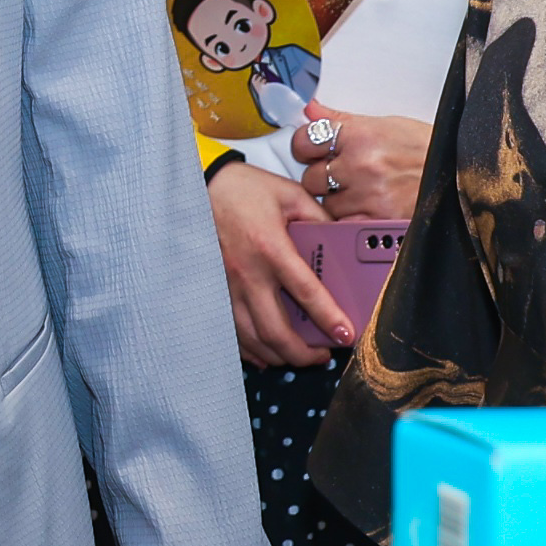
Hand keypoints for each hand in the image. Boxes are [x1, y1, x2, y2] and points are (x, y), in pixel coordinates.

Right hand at [208, 159, 358, 365]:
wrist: (199, 189)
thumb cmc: (245, 190)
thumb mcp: (290, 194)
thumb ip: (319, 219)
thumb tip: (342, 242)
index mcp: (271, 248)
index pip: (306, 292)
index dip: (328, 318)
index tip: (345, 335)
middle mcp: (248, 274)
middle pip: (275, 330)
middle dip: (302, 354)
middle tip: (323, 356)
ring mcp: (228, 287)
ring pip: (253, 338)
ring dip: (279, 356)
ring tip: (299, 356)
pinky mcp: (215, 292)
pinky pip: (232, 332)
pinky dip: (252, 350)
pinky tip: (268, 354)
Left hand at [286, 111, 430, 220]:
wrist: (463, 174)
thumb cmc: (429, 148)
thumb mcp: (388, 124)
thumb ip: (344, 120)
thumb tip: (312, 111)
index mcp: (361, 135)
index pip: (306, 140)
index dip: (305, 148)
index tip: (312, 151)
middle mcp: (362, 165)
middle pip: (311, 177)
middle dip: (320, 178)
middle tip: (340, 176)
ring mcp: (369, 196)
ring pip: (326, 206)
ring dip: (336, 203)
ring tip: (359, 194)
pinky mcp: (379, 221)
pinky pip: (345, 225)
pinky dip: (350, 221)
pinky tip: (365, 211)